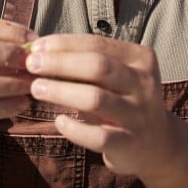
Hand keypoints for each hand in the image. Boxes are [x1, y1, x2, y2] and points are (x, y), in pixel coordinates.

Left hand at [25, 34, 170, 176]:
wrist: (156, 144)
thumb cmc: (123, 101)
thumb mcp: (115, 77)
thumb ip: (86, 64)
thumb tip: (40, 51)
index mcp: (141, 59)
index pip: (97, 43)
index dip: (64, 44)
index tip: (36, 46)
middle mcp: (144, 84)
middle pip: (97, 67)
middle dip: (59, 63)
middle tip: (31, 65)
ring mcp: (139, 114)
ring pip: (95, 98)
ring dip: (60, 91)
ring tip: (36, 88)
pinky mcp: (130, 143)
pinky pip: (98, 135)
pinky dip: (74, 129)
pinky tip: (58, 122)